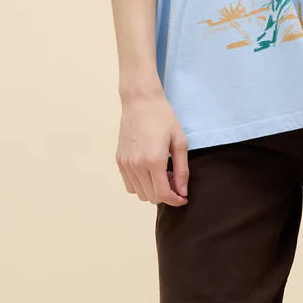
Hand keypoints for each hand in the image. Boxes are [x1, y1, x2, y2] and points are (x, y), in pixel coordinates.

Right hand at [116, 88, 189, 205]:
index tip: (183, 198)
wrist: (140, 101)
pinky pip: (129, 184)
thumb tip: (183, 192)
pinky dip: (141, 185)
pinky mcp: (119, 160)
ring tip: (162, 174)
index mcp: (153, 160)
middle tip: (174, 179)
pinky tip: (150, 171)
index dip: (175, 200)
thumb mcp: (180, 142)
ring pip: (139, 193)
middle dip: (166, 194)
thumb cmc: (163, 118)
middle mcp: (136, 165)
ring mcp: (125, 163)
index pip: (163, 194)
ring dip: (153, 190)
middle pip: (151, 197)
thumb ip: (182, 170)